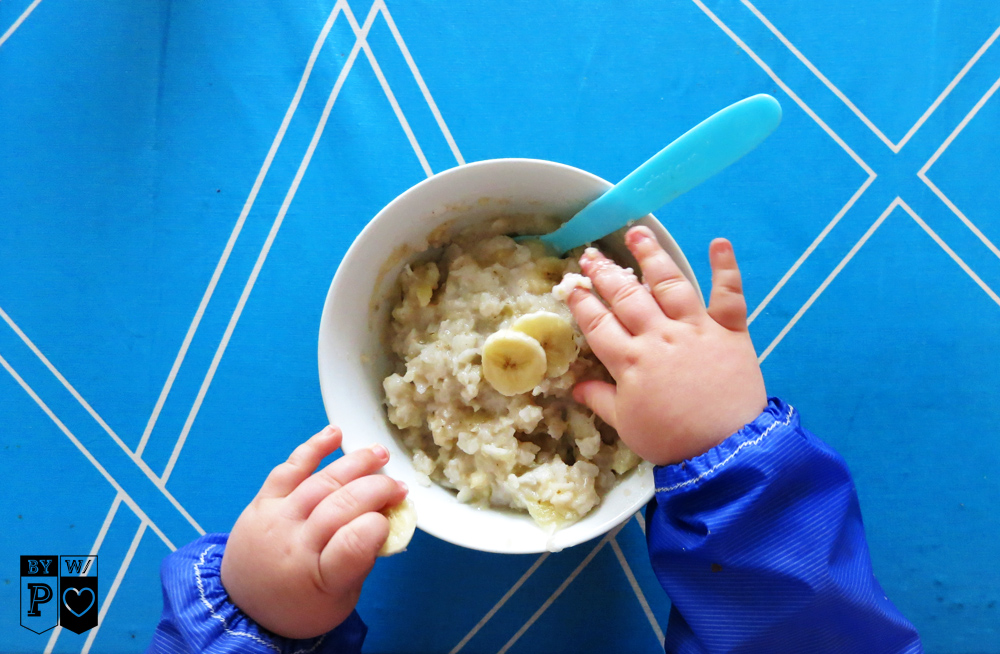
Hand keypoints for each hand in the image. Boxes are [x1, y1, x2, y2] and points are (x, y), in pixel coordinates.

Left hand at [220, 427, 406, 638]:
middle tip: (399, 487)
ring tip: (381, 455)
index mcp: (319, 578)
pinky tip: (336, 434)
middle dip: (377, 489)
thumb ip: (364, 557)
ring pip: (320, 482)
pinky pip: (288, 469)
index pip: (353, 544)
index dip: (378, 525)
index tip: (392, 518)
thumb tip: (388, 515)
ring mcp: (276, 519)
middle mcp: (294, 544)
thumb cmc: (302, 603)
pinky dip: (313, 448)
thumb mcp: (343, 598)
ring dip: (354, 463)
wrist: (243, 606)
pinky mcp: (262, 502)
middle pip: (340, 505)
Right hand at [566, 226, 766, 465]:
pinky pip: (728, 295)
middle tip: (590, 255)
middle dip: (605, 273)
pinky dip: (725, 268)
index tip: (570, 285)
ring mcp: (695, 329)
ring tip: (637, 233)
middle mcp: (659, 336)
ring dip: (651, 256)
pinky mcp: (729, 331)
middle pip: (626, 297)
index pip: (598, 323)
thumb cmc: (672, 440)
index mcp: (631, 361)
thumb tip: (575, 386)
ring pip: (669, 284)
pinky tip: (718, 242)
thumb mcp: (626, 425)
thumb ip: (600, 399)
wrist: (726, 451)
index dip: (582, 302)